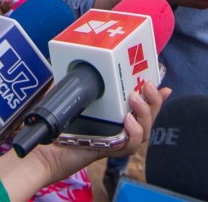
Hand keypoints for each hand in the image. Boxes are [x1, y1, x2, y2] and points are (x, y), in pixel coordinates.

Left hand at [27, 82, 170, 181]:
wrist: (43, 148)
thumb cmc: (56, 122)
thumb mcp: (70, 92)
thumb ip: (79, 77)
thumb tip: (83, 57)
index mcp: (115, 111)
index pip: (141, 104)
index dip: (155, 96)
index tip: (164, 86)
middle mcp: (119, 125)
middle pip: (149, 115)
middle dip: (154, 100)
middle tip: (147, 85)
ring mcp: (117, 139)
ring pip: (145, 130)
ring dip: (145, 113)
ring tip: (134, 98)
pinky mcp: (111, 150)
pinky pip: (131, 145)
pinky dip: (134, 133)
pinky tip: (127, 121)